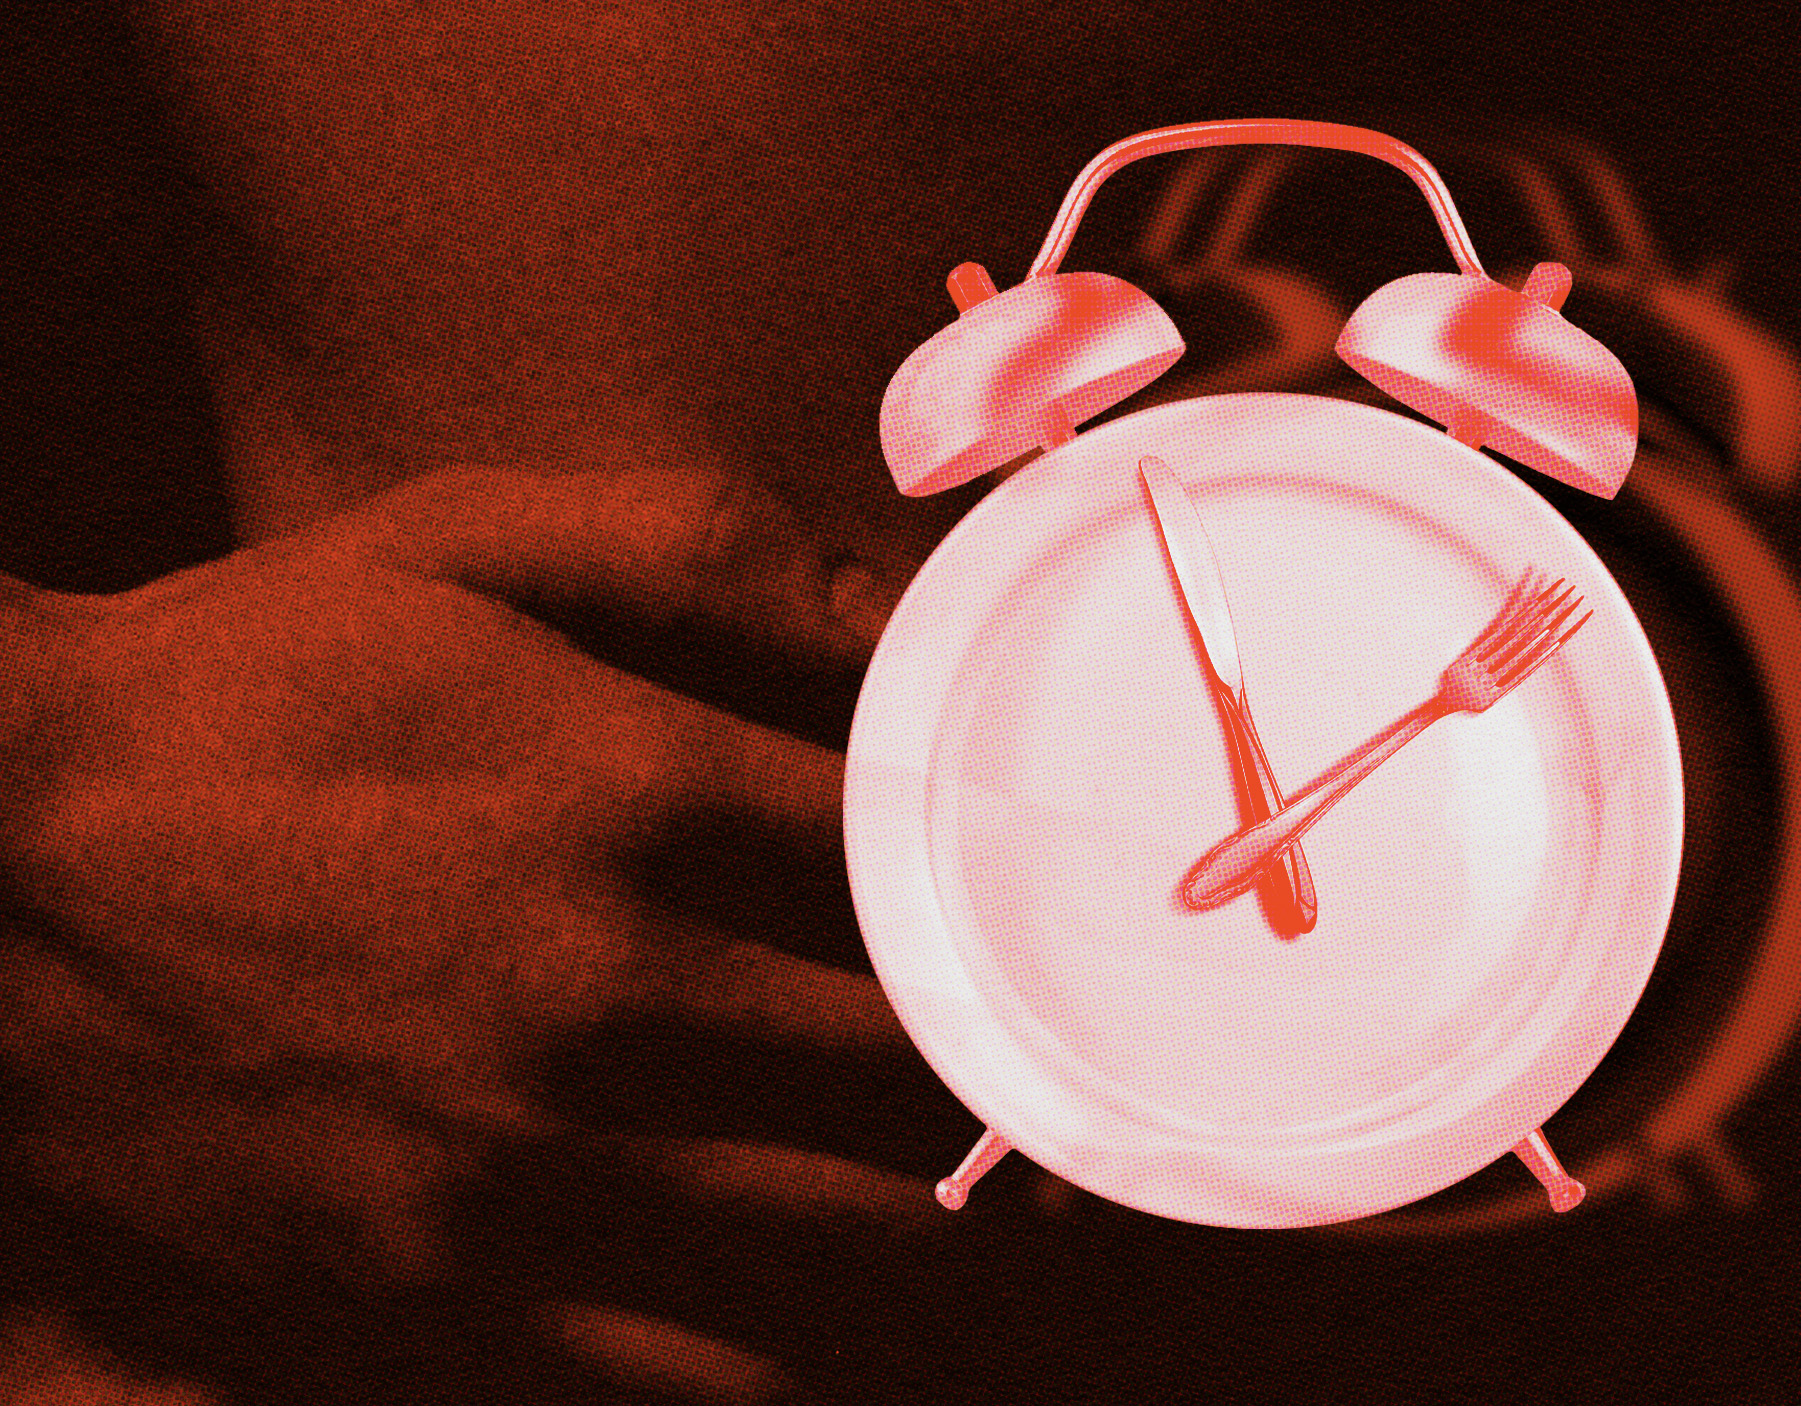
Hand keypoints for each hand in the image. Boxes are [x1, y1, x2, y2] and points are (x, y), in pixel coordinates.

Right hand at [0, 464, 973, 1402]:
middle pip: (909, 1076)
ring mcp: (513, 1161)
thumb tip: (902, 614)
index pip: (925, 875)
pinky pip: (681, 1370)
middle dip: (1004, 1079)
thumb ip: (699, 553)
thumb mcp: (458, 542)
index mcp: (627, 796)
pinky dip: (782, 1355)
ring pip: (831, 1251)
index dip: (1016, 897)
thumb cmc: (242, 681)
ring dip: (937, 1236)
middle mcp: (596, 995)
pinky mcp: (424, 1284)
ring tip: (976, 1208)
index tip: (1055, 916)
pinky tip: (820, 1316)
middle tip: (1047, 1074)